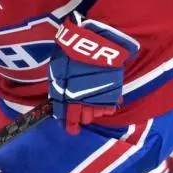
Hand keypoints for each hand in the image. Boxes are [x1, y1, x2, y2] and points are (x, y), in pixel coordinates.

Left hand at [48, 13, 138, 133]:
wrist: (95, 43)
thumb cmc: (71, 54)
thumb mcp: (57, 71)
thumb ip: (58, 88)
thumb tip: (58, 100)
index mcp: (69, 97)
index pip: (69, 117)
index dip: (70, 125)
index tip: (72, 129)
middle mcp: (85, 101)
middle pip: (85, 118)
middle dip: (81, 118)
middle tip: (79, 114)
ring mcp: (101, 97)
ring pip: (97, 114)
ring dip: (93, 111)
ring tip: (91, 104)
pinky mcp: (115, 91)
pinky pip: (111, 106)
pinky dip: (107, 105)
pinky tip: (103, 100)